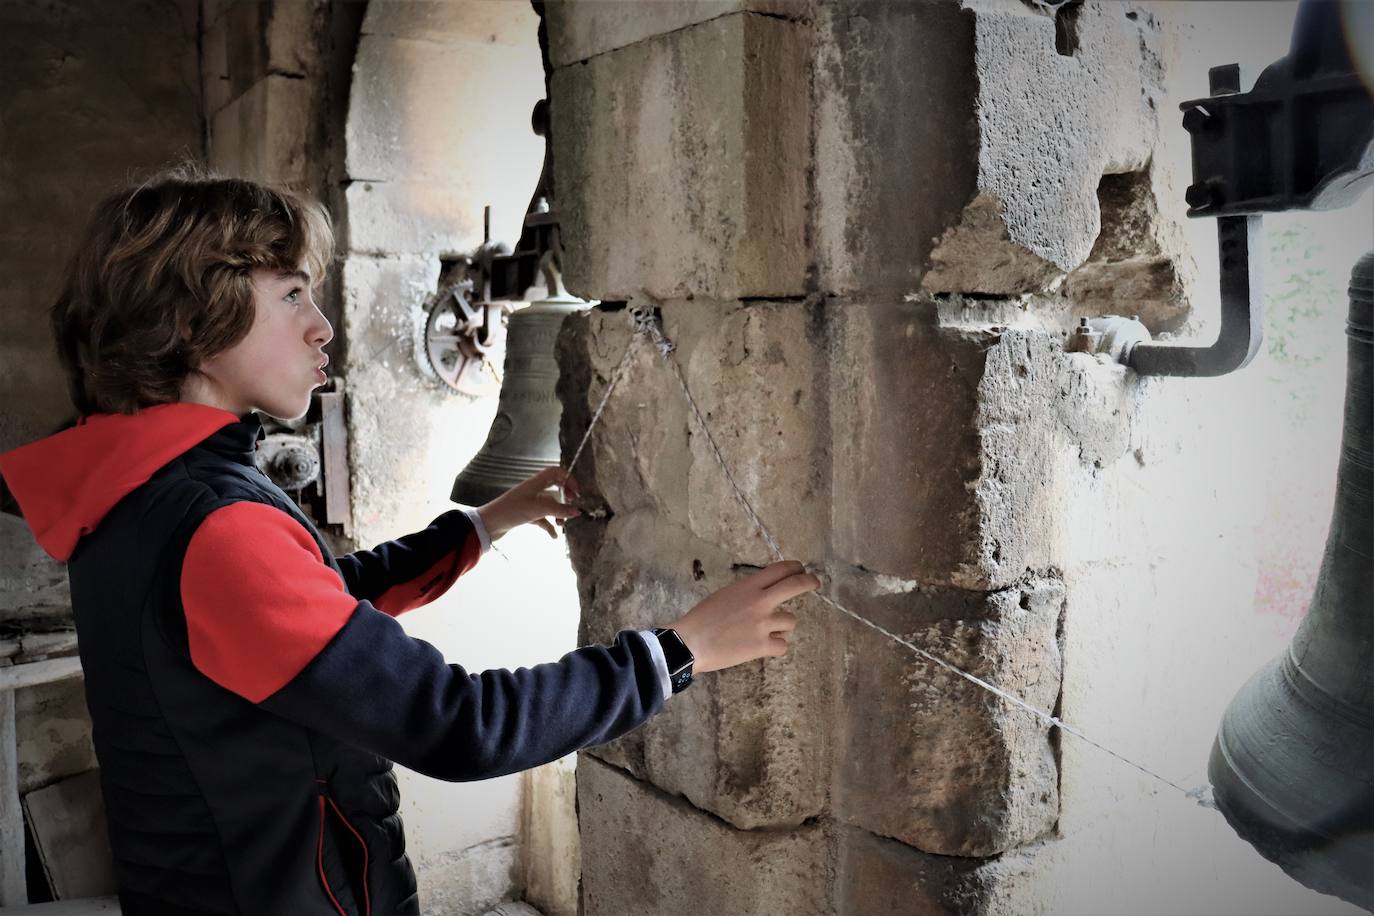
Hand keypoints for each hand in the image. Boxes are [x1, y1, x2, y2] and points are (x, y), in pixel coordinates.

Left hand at [477, 467, 580, 541]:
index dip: (569, 479)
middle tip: (573, 506)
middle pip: (555, 487)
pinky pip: (542, 518)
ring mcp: (529, 503)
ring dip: (558, 514)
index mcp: (535, 483)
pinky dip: (549, 525)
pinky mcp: (525, 514)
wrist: (488, 524)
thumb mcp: (537, 509)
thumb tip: (577, 511)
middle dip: (565, 497)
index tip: (576, 494)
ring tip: (562, 525)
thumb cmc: (510, 511)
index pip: (556, 472)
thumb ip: (558, 510)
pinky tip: (553, 535)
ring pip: (549, 505)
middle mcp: (533, 490)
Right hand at [670, 560, 819, 673]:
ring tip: (770, 630)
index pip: (779, 570)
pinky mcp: (762, 646)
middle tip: (814, 582)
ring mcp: (763, 624)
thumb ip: (747, 593)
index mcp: (748, 587)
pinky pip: (783, 645)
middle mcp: (760, 602)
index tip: (800, 568)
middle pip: (795, 586)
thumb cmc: (701, 618)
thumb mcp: (724, 595)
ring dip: (783, 625)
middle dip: (808, 582)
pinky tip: (765, 646)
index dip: (794, 567)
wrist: (691, 642)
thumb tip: (763, 596)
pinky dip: (776, 646)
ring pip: (791, 621)